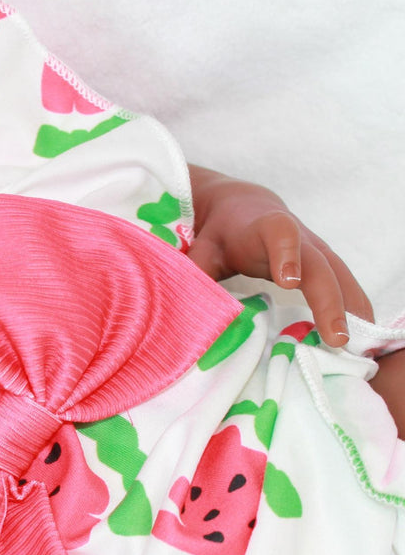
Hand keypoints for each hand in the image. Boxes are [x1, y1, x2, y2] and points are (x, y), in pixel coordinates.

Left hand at [186, 165, 372, 345]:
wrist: (241, 207)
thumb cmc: (219, 234)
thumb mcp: (201, 249)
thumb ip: (196, 274)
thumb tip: (189, 311)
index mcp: (263, 227)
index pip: (279, 233)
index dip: (286, 254)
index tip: (288, 281)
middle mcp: (298, 237)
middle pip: (319, 264)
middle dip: (329, 300)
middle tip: (337, 337)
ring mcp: (315, 250)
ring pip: (339, 276)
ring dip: (352, 310)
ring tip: (360, 346)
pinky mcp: (323, 263)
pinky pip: (344, 284)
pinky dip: (355, 309)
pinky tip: (365, 336)